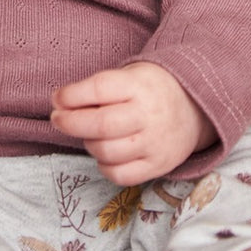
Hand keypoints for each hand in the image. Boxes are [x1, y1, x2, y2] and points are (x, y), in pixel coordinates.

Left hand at [50, 61, 215, 184]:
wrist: (194, 106)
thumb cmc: (150, 89)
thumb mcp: (129, 76)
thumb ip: (97, 88)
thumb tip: (60, 104)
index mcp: (140, 86)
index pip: (100, 89)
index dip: (72, 95)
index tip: (56, 99)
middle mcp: (149, 114)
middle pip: (101, 124)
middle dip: (71, 123)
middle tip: (58, 119)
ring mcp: (155, 142)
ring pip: (107, 151)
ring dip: (89, 143)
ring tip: (90, 134)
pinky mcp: (158, 165)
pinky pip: (121, 175)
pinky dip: (105, 167)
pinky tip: (105, 154)